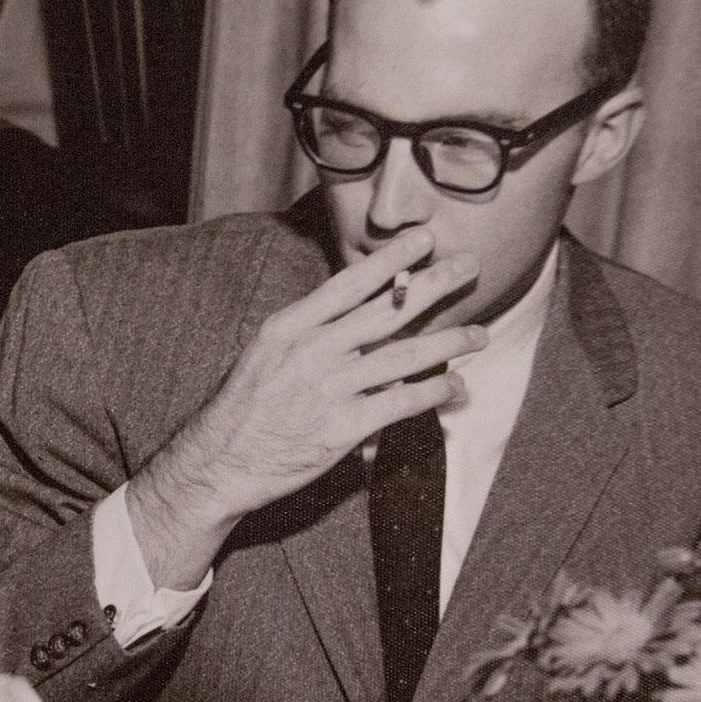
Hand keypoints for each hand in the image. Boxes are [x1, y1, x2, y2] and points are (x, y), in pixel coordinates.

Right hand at [124, 227, 485, 587]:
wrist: (220, 462)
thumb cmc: (243, 409)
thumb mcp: (265, 353)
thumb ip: (308, 333)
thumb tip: (353, 317)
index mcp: (291, 327)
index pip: (349, 283)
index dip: (390, 259)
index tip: (422, 239)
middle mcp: (313, 351)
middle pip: (386, 311)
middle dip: (432, 285)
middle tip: (469, 266)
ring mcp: (330, 388)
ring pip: (403, 356)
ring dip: (448, 342)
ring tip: (479, 334)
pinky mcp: (343, 427)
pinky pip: (401, 404)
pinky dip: (433, 393)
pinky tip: (456, 386)